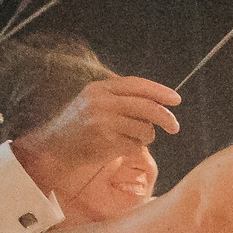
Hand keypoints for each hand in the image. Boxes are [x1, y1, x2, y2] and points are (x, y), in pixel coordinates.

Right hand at [10, 76, 183, 198]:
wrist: (56, 147)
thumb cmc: (82, 125)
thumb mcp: (95, 101)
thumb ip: (122, 98)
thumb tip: (161, 102)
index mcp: (99, 88)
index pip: (137, 85)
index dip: (159, 91)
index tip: (176, 99)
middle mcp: (100, 102)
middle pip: (147, 107)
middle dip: (166, 118)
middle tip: (175, 127)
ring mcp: (103, 122)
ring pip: (145, 129)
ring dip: (146, 137)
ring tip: (130, 137)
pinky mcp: (106, 141)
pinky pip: (136, 145)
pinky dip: (134, 147)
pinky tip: (119, 146)